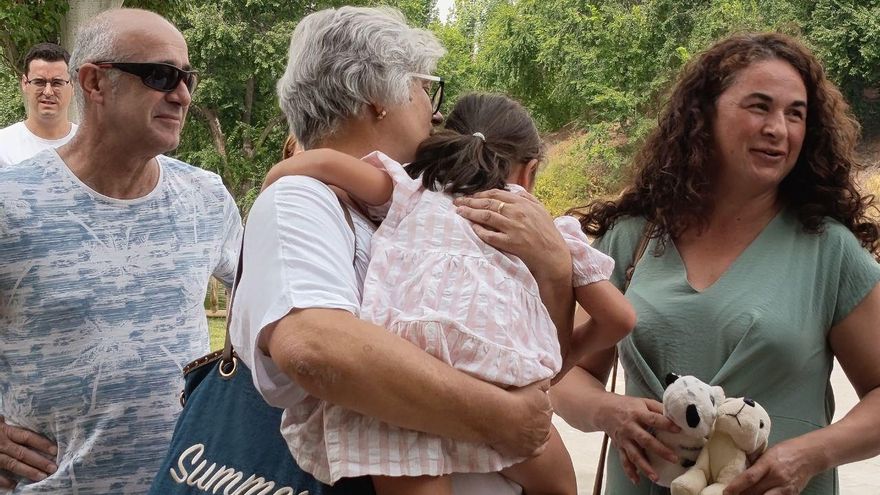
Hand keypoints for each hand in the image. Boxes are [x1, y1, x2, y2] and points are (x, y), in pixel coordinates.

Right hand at [0, 417, 57, 487]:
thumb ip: (7, 423)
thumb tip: (18, 421)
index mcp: (4, 430)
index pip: (26, 436)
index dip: (41, 443)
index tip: (55, 450)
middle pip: (22, 452)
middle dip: (39, 461)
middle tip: (53, 468)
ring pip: (11, 463)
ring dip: (27, 471)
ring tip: (41, 476)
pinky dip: (3, 481)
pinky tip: (14, 485)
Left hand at [454, 190, 570, 281]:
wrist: (553, 254)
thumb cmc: (547, 232)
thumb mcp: (540, 209)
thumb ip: (527, 197)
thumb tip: (513, 190)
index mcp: (523, 203)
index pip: (496, 194)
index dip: (480, 194)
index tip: (471, 196)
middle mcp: (517, 213)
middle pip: (488, 203)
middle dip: (470, 201)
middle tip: (457, 202)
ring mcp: (513, 228)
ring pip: (486, 217)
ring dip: (470, 213)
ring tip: (460, 212)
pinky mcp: (511, 243)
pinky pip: (490, 235)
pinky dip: (480, 231)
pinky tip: (472, 228)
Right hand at [488, 379, 553, 457]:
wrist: (501, 416)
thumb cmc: (514, 398)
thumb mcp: (533, 384)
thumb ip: (544, 382)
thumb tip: (550, 381)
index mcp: (547, 408)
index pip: (545, 408)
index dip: (536, 407)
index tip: (527, 405)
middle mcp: (546, 426)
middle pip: (543, 422)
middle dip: (536, 420)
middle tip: (523, 416)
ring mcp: (538, 440)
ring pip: (541, 436)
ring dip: (535, 432)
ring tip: (523, 428)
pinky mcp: (529, 451)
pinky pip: (537, 450)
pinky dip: (534, 446)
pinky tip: (528, 442)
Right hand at [599, 395, 679, 483]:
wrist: (603, 409)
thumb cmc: (627, 405)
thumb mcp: (643, 402)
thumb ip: (658, 408)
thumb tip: (677, 415)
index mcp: (638, 413)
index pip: (653, 419)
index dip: (666, 424)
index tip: (678, 430)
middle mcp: (630, 427)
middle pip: (645, 440)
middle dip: (660, 450)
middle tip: (674, 458)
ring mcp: (624, 439)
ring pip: (634, 454)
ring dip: (645, 467)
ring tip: (655, 477)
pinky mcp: (619, 446)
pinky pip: (624, 460)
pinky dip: (630, 471)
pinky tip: (637, 480)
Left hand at [723, 440, 815, 494]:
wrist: (810, 455)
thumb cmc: (786, 450)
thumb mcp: (767, 453)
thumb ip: (755, 464)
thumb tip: (738, 472)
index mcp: (768, 463)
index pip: (749, 478)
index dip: (736, 487)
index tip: (725, 492)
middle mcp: (777, 477)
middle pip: (755, 492)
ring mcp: (785, 488)